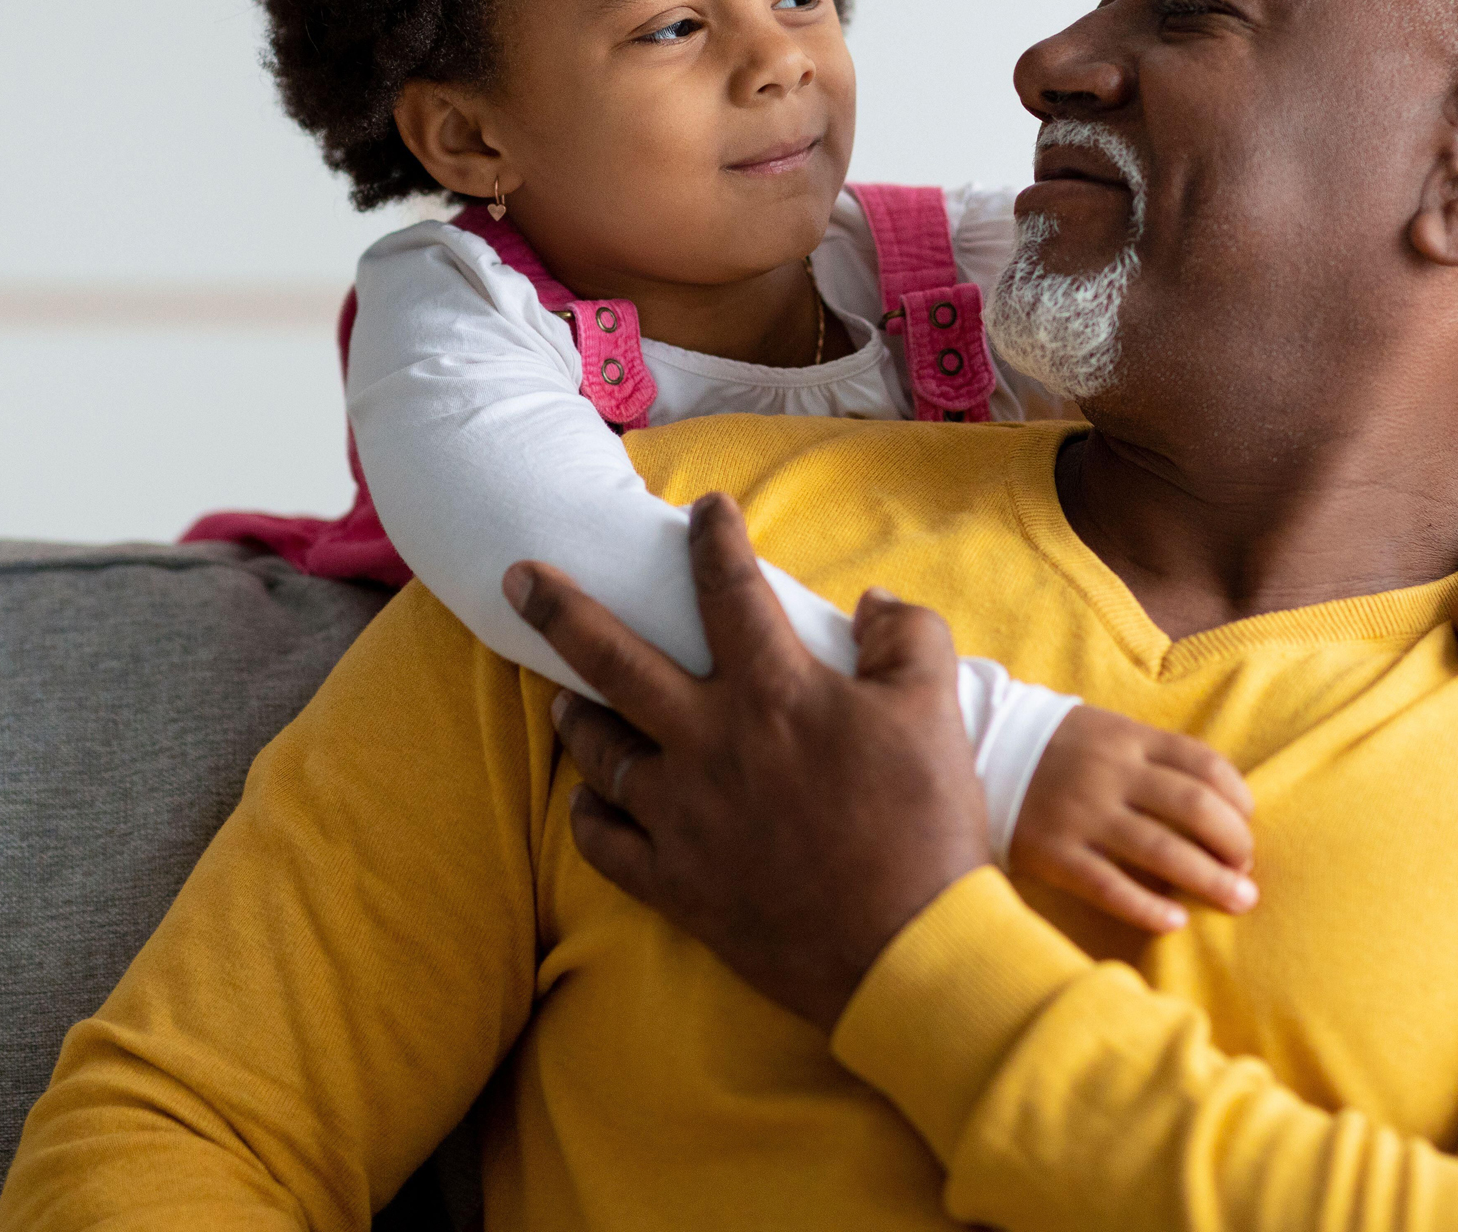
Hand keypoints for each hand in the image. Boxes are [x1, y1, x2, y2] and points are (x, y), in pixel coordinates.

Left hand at [504, 493, 988, 1028]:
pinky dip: (590, 816)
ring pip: (602, 751)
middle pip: (616, 660)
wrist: (905, 948)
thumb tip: (871, 601)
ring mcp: (684, 818)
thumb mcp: (936, 707)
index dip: (714, 539)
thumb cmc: (924, 823)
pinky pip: (608, 844)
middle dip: (562, 611)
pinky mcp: (678, 885)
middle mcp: (711, 744)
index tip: (706, 509)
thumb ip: (906, 635)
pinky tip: (586, 801)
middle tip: (521, 577)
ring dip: (577, 716)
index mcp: (773, 692)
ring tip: (562, 695)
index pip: (728, 591)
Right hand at [1012, 706, 1256, 933]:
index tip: (1246, 824)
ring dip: (1210, 879)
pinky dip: (1149, 908)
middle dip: (1234, 842)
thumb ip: (1155, 759)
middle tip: (1246, 870)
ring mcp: (1082, 813)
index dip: (1238, 798)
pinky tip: (1176, 922)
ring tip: (1238, 900)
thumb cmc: (1060, 750)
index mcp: (1128, 738)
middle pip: (1194, 806)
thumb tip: (1219, 804)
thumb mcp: (1107, 733)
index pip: (1204, 763)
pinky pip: (1111, 886)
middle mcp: (1110, 773)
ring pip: (1162, 850)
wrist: (981, 751)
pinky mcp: (1054, 852)